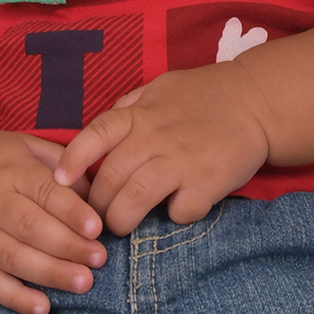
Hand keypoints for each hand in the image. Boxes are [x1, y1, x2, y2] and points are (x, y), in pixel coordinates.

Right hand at [0, 124, 106, 313]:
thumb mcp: (25, 144)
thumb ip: (61, 163)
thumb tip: (95, 192)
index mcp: (12, 169)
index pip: (45, 192)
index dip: (72, 212)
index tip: (97, 228)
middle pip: (32, 227)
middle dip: (68, 246)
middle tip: (99, 259)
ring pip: (14, 257)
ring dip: (50, 273)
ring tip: (83, 283)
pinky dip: (14, 298)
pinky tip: (42, 307)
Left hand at [53, 63, 270, 235]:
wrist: (254, 101)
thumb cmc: (204, 94)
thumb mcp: (160, 88)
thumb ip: (130, 108)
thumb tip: (102, 128)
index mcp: (140, 114)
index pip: (96, 134)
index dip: (73, 159)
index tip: (59, 181)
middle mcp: (154, 137)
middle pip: (109, 178)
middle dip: (96, 206)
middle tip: (96, 217)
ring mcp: (180, 161)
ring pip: (134, 201)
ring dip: (121, 221)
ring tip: (121, 226)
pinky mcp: (206, 183)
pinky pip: (178, 212)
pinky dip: (173, 218)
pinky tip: (175, 210)